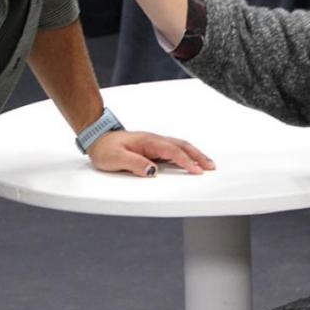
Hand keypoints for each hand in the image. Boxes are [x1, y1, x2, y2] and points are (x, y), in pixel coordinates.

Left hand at [86, 130, 215, 176]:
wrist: (98, 138)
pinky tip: (190, 160)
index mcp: (148, 142)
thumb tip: (152, 171)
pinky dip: (186, 154)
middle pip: (181, 146)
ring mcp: (155, 143)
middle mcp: (154, 140)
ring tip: (206, 163)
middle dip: (198, 156)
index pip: (172, 151)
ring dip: (195, 154)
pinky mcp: (153, 147)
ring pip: (180, 146)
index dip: (186, 161)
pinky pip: (174, 149)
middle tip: (211, 166)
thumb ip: (134, 164)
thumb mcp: (116, 159)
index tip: (196, 171)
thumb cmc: (106, 149)